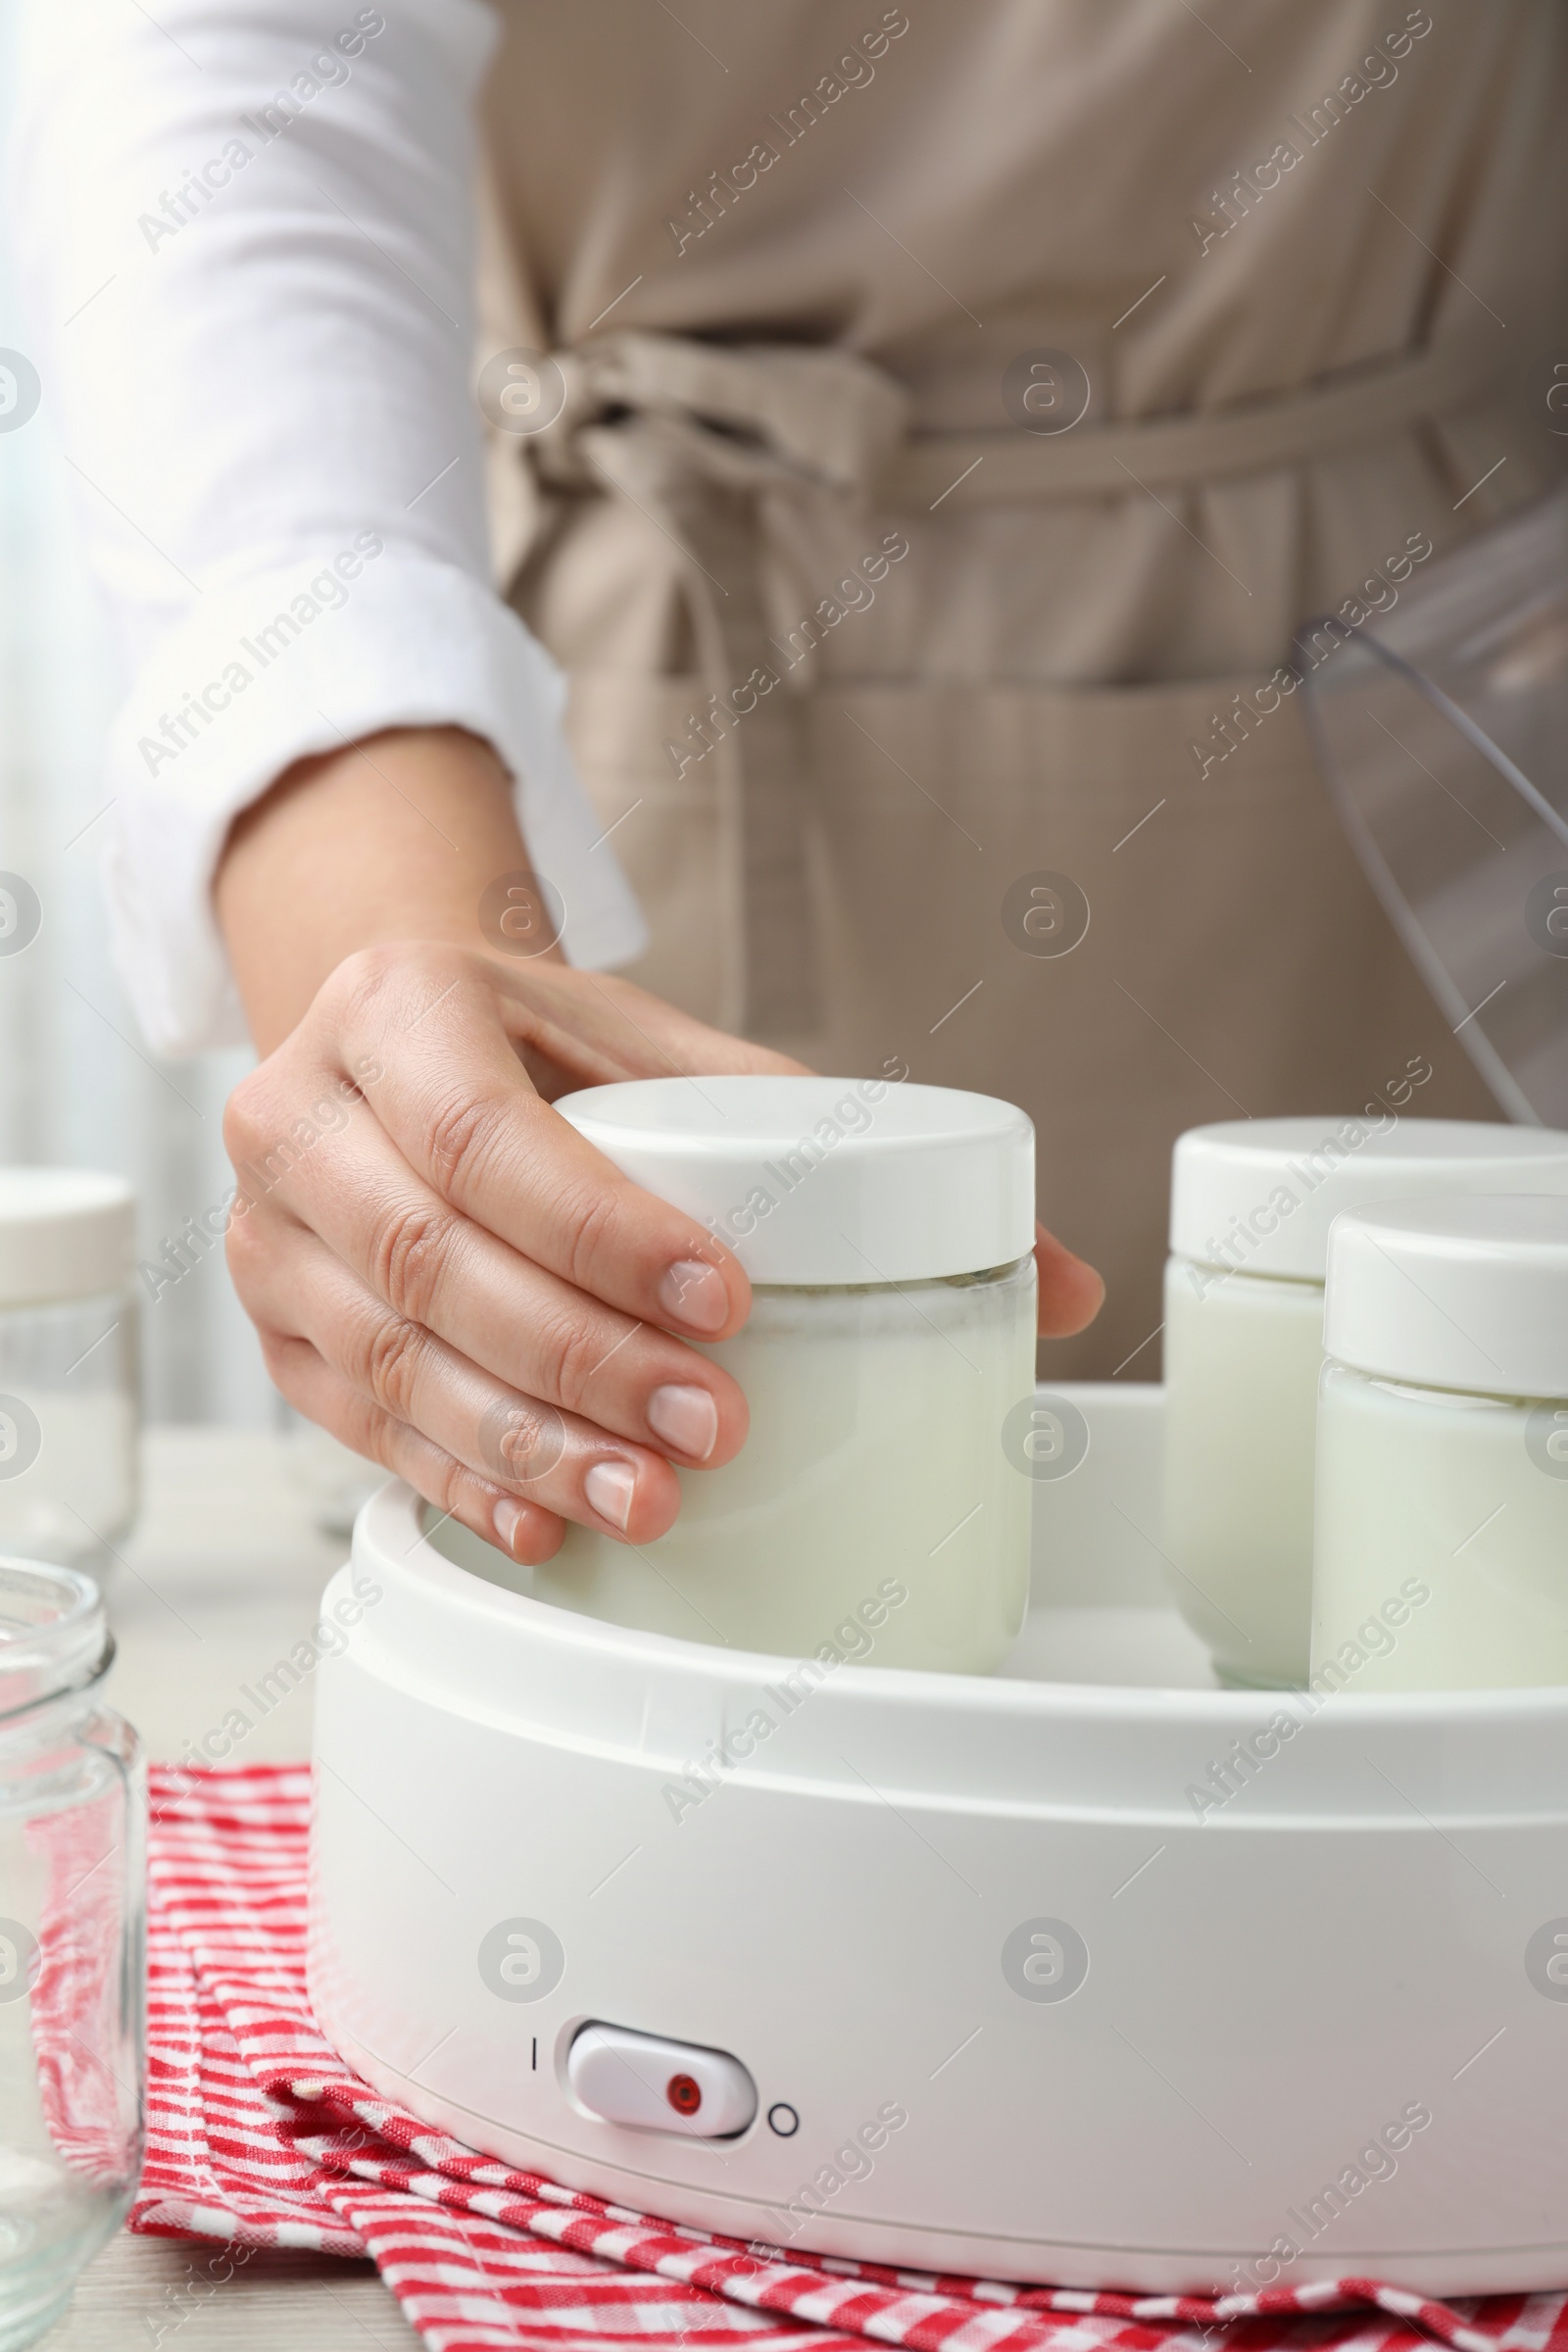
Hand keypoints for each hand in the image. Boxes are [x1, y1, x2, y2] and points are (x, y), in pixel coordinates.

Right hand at [214, 726, 1101, 1564]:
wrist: (396, 1050)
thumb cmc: (547, 1048)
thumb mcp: (676, 1049)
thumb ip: (843, 1139)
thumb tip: (1064, 1282)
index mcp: (397, 1004)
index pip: (488, 1135)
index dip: (604, 1233)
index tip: (730, 1301)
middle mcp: (300, 1110)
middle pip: (434, 1259)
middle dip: (582, 1360)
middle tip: (714, 1430)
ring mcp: (267, 1231)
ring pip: (387, 1358)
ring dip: (525, 1446)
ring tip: (651, 1502)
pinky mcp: (273, 1329)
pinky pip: (353, 1426)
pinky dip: (456, 1482)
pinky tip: (547, 1526)